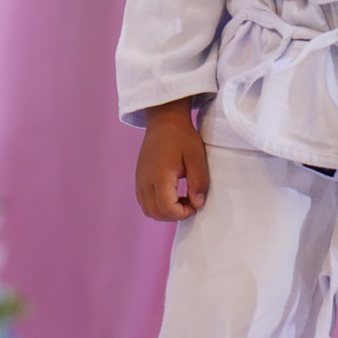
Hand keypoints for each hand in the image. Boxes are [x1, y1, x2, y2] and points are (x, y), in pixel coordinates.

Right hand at [136, 99, 208, 221]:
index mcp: (159, 175)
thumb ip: (198, 182)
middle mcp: (145, 179)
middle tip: (190, 203)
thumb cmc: (182, 137)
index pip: (166, 208)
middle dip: (175, 215)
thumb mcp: (197, 157)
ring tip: (181, 199)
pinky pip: (144, 201)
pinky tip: (171, 195)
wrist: (164, 121)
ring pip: (148, 210)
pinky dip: (157, 205)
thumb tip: (198, 204)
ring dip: (165, 212)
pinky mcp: (139, 178)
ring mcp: (139, 179)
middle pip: (155, 213)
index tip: (195, 204)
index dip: (182, 213)